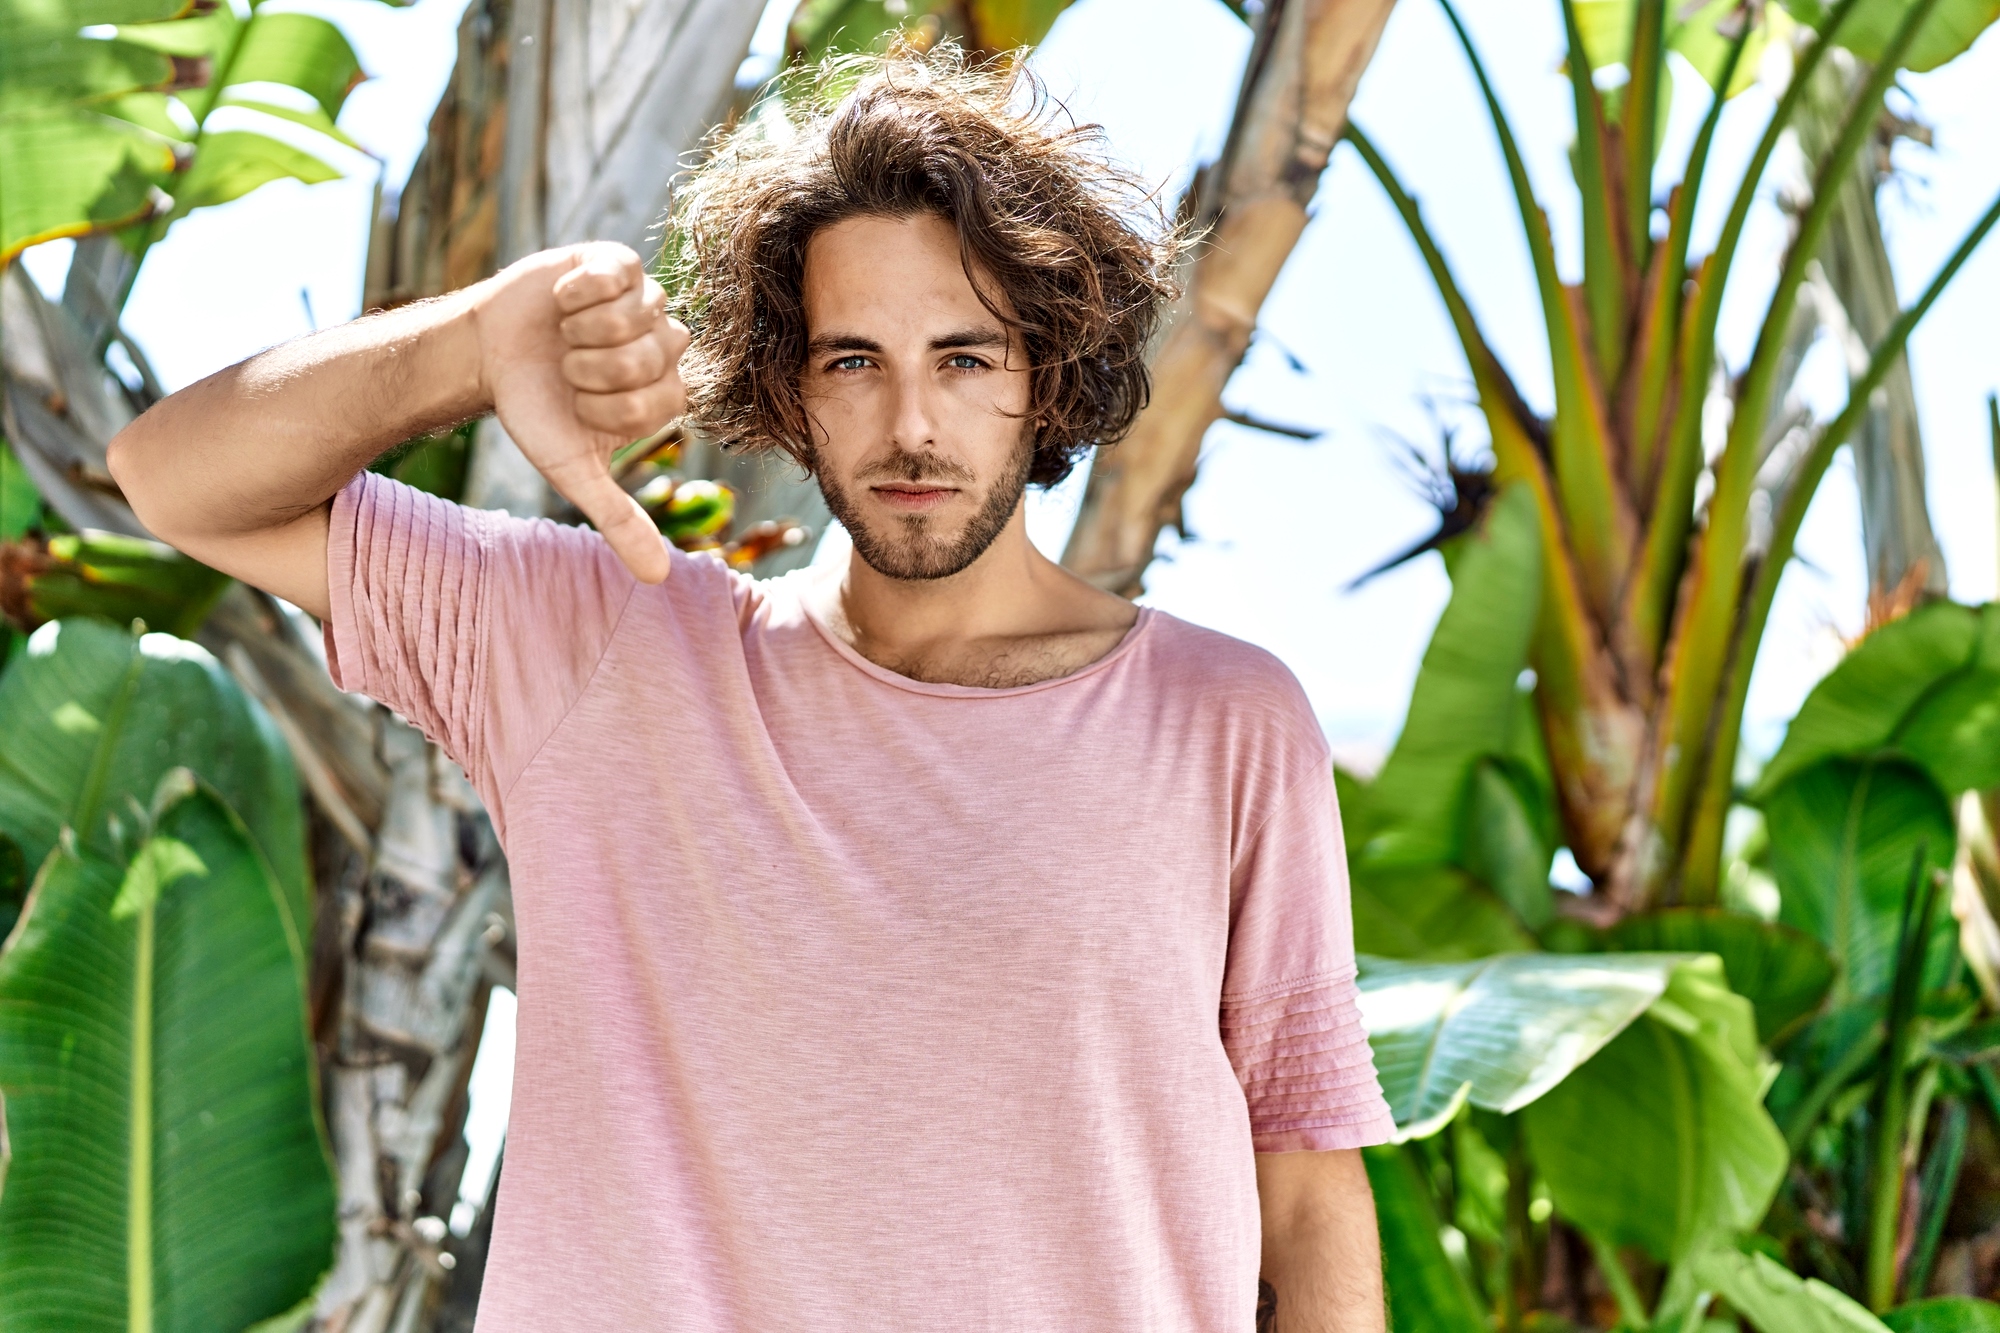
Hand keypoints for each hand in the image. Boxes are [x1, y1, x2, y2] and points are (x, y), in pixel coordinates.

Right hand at [470, 242, 687, 582]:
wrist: (488, 355)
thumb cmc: (536, 412)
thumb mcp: (574, 470)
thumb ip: (620, 520)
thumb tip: (659, 579)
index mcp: (667, 394)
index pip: (655, 400)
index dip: (605, 404)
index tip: (578, 404)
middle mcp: (666, 347)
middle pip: (649, 357)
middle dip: (592, 368)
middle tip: (567, 368)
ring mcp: (647, 301)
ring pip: (636, 315)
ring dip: (584, 330)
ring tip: (565, 335)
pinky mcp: (620, 263)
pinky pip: (620, 273)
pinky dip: (580, 292)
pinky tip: (563, 301)